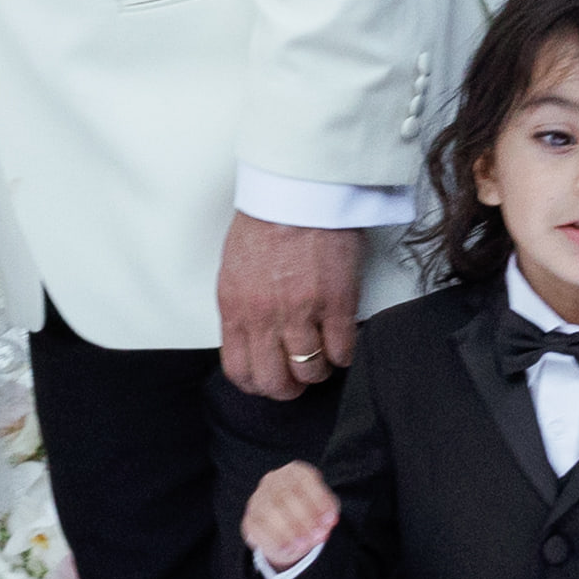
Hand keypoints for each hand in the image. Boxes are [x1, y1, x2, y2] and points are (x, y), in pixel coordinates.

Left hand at [211, 214, 363, 409]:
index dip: (256, 384)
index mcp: (235, 307)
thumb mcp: (234, 268)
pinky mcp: (335, 304)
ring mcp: (301, 313)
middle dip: (288, 387)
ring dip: (318, 370)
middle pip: (274, 381)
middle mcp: (265, 317)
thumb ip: (242, 306)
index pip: (239, 370)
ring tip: (323, 356)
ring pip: (310, 371)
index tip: (268, 381)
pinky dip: (344, 354)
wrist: (299, 191)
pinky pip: (342, 351)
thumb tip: (252, 335)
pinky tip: (342, 342)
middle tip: (299, 377)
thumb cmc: (268, 219)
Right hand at [238, 459, 340, 578]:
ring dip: (288, 530)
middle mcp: (273, 480)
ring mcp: (258, 499)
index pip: (305, 479)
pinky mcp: (249, 520)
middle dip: (304, 518)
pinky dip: (273, 540)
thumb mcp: (324, 511)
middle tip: (317, 536)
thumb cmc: (310, 513)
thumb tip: (327, 523)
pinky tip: (287, 548)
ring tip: (304, 544)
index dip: (318, 500)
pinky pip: (257, 528)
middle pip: (285, 495)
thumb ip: (327, 515)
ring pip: (269, 511)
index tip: (330, 520)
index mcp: (295, 472)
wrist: (288, 530)